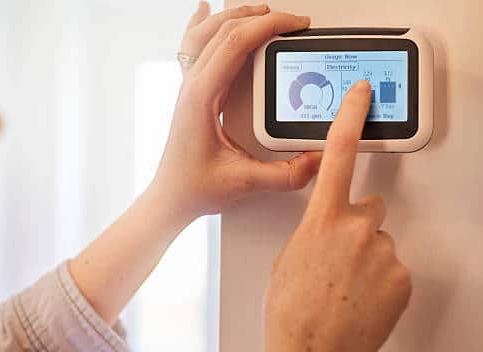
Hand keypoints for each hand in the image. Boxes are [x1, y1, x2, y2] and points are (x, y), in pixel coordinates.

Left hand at [150, 4, 320, 218]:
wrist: (169, 197)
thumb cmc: (194, 187)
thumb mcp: (243, 183)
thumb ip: (284, 175)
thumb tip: (317, 160)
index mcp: (202, 98)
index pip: (235, 44)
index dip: (268, 27)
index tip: (295, 25)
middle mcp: (192, 87)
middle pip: (223, 31)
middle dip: (260, 17)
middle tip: (292, 22)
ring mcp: (189, 88)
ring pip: (206, 34)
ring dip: (234, 16)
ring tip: (262, 10)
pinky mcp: (192, 94)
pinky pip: (191, 48)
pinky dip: (200, 26)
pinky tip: (203, 12)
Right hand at [262, 81, 411, 351]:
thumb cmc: (291, 311)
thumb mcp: (289, 258)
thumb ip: (313, 231)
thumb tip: (330, 228)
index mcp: (321, 219)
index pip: (337, 154)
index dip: (350, 118)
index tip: (361, 96)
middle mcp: (356, 228)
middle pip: (369, 207)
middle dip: (357, 223)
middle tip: (339, 256)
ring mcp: (383, 252)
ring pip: (379, 240)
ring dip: (367, 255)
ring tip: (346, 285)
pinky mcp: (402, 276)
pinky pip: (393, 265)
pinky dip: (381, 278)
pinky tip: (360, 297)